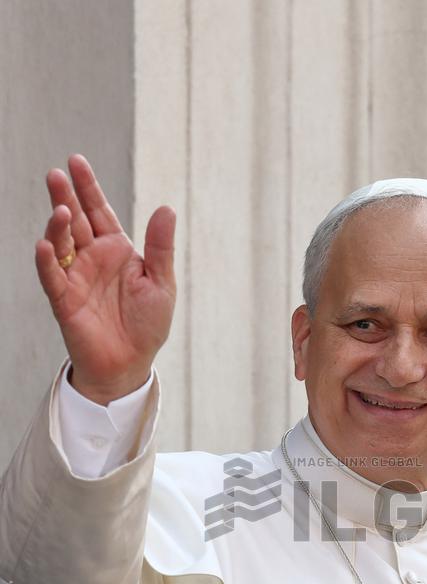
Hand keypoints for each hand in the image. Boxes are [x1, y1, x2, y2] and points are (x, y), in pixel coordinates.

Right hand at [35, 153, 175, 403]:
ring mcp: (76, 278)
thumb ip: (160, 248)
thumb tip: (166, 208)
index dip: (88, 187)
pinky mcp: (65, 301)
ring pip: (60, 244)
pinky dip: (47, 262)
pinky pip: (52, 278)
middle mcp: (92, 259)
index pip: (99, 211)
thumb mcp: (161, 283)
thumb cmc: (146, 325)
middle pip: (75, 221)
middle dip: (65, 197)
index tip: (76, 161)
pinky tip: (45, 246)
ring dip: (57, 227)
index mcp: (116, 250)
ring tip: (60, 211)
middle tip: (56, 174)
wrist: (131, 364)